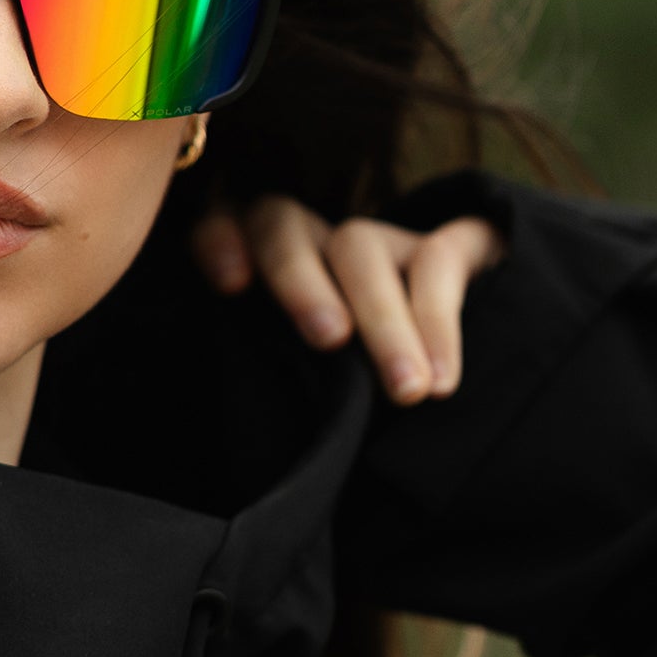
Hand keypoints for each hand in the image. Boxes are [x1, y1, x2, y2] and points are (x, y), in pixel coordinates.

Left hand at [191, 196, 502, 403]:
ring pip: (360, 245)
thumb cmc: (329, 391)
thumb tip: (255, 430)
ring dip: (383, 320)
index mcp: (250, 264)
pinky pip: (438, 261)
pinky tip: (442, 381)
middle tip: (329, 340)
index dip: (218, 245)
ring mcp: (374, 240)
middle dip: (302, 282)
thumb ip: (267, 378)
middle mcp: (306, 241)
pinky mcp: (442, 248)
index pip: (215, 226)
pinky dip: (439, 325)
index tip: (230, 287)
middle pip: (282, 228)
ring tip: (406, 392)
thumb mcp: (285, 385)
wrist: (434, 379)